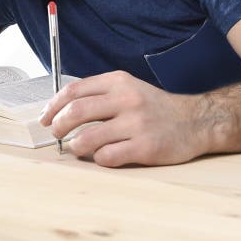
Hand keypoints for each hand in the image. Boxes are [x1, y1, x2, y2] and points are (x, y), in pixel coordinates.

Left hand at [39, 71, 209, 166]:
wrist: (196, 121)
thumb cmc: (154, 106)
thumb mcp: (127, 88)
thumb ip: (98, 94)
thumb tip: (60, 108)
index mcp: (118, 82)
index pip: (74, 90)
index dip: (53, 106)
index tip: (44, 118)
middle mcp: (126, 99)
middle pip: (76, 112)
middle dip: (58, 126)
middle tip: (55, 134)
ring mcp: (136, 123)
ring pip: (87, 137)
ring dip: (75, 146)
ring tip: (77, 148)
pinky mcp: (145, 147)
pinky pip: (107, 156)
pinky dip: (98, 159)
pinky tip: (102, 156)